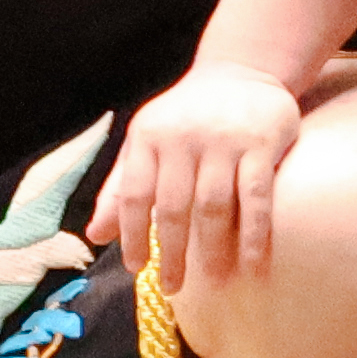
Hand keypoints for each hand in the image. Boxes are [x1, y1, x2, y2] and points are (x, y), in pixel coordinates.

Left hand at [88, 63, 301, 296]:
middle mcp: (182, 138)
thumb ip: (120, 188)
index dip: (131, 233)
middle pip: (172, 207)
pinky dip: (254, 235)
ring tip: (214, 281)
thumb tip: (95, 236)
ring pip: (212, 207)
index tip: (136, 268)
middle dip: (171, 252)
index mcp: (147, 137)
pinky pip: (256, 198)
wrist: (241, 70)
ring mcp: (223, 142)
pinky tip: (252, 265)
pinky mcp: (261, 145)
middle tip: (174, 288)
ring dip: (212, 249)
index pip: (133, 193)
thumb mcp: (145, 142)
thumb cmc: (185, 118)